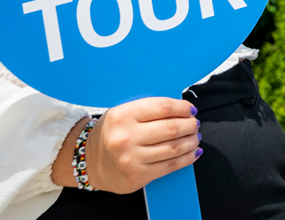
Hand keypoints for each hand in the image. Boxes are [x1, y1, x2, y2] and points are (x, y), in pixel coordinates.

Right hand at [52, 98, 199, 193]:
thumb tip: (181, 108)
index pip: (163, 107)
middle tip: (195, 124)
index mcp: (122, 116)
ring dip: (191, 141)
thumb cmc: (111, 134)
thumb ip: (147, 109)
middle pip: (172, 128)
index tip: (190, 110)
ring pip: (174, 147)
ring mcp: (132, 158)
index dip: (183, 108)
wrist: (89, 162)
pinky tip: (193, 152)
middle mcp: (126, 137)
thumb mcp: (121, 114)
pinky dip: (187, 158)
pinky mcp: (139, 175)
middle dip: (190, 125)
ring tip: (195, 137)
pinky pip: (171, 165)